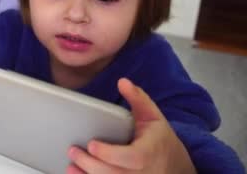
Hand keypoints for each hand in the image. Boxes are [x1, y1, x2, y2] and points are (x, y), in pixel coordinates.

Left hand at [66, 78, 195, 173]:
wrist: (175, 167)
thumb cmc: (160, 141)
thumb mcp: (153, 117)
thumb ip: (138, 98)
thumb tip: (123, 82)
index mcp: (149, 153)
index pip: (131, 157)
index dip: (110, 153)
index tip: (92, 144)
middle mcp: (143, 173)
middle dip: (90, 164)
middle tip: (73, 150)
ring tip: (71, 165)